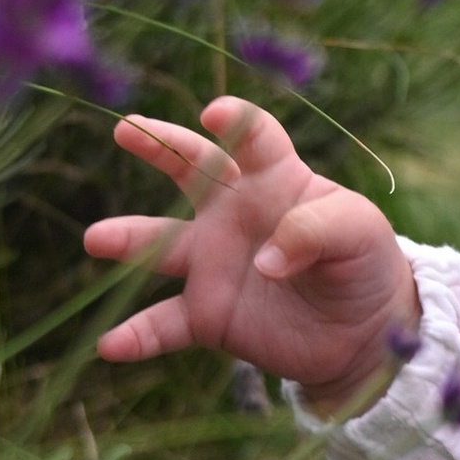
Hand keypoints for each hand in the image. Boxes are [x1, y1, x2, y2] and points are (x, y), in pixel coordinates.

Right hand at [84, 97, 419, 407]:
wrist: (361, 332)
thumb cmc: (363, 263)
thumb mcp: (360, 234)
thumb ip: (315, 230)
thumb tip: (264, 261)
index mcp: (277, 179)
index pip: (254, 139)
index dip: (237, 123)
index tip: (216, 115)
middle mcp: (234, 213)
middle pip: (191, 168)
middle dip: (158, 145)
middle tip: (126, 131)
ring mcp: (214, 263)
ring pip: (160, 244)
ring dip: (127, 239)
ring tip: (96, 238)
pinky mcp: (208, 314)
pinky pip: (163, 323)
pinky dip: (136, 335)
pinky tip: (109, 345)